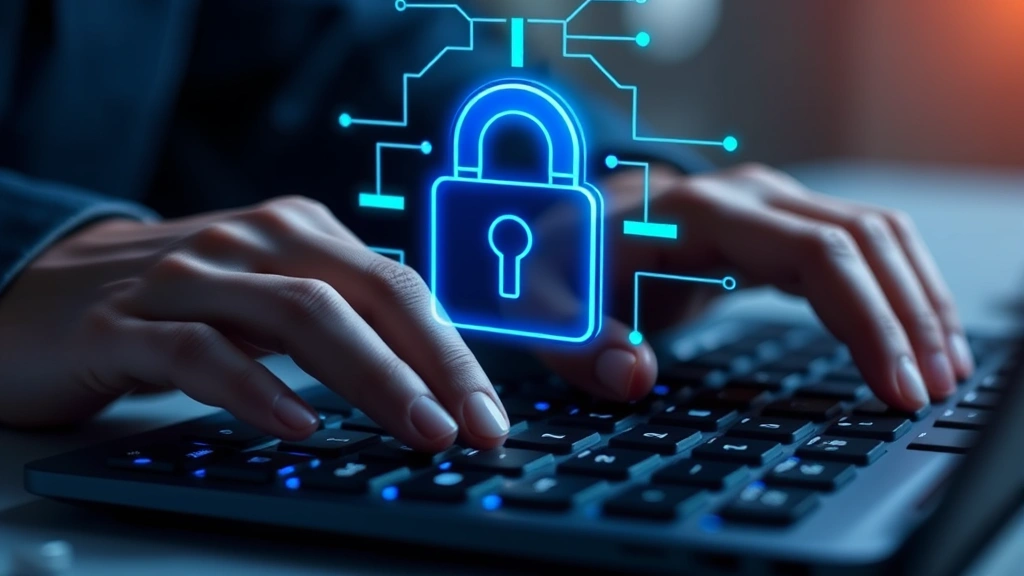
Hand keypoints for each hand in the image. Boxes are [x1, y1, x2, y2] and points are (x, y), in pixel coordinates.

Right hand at [0, 197, 509, 450]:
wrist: (37, 294)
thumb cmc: (175, 306)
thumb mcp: (267, 298)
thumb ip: (337, 322)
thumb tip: (428, 385)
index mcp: (299, 230)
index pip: (397, 285)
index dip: (452, 350)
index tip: (490, 412)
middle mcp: (251, 239)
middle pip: (365, 294)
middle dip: (433, 364)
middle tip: (474, 427)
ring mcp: (186, 275)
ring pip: (300, 316)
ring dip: (370, 377)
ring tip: (418, 430)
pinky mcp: (122, 322)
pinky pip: (201, 353)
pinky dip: (256, 389)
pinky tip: (298, 426)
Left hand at [533, 163, 973, 410]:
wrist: (566, 232)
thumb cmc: (558, 267)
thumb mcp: (545, 308)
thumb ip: (580, 343)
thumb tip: (633, 376)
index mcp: (697, 212)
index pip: (816, 253)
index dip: (866, 318)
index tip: (895, 385)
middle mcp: (747, 198)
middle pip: (865, 240)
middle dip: (910, 316)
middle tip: (933, 393)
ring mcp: (768, 207)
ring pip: (876, 236)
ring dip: (918, 299)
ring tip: (942, 371)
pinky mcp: (776, 229)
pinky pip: (858, 248)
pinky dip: (893, 290)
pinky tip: (909, 338)